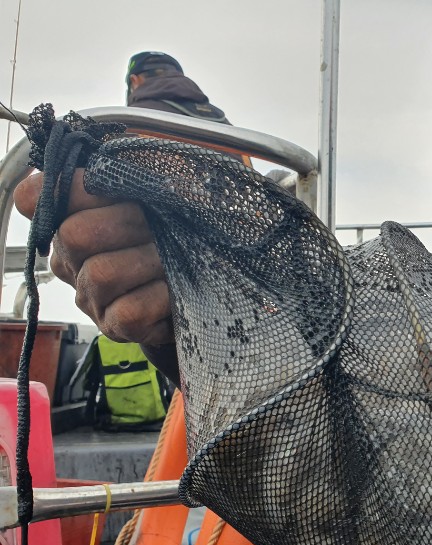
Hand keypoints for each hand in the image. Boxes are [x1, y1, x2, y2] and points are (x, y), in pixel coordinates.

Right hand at [13, 169, 173, 345]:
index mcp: (76, 216)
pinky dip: (160, 297)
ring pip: (101, 273)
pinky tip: (174, 291)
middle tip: (160, 228)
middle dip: (128, 224)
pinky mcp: (115, 326)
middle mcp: (74, 256)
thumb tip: (119, 157)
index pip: (38, 198)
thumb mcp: (171, 186)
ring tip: (174, 261)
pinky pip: (128, 310)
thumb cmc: (190, 230)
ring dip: (149, 261)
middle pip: (74, 234)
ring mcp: (91, 294)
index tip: (115, 188)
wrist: (219, 284)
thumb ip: (139, 165)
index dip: (73, 188)